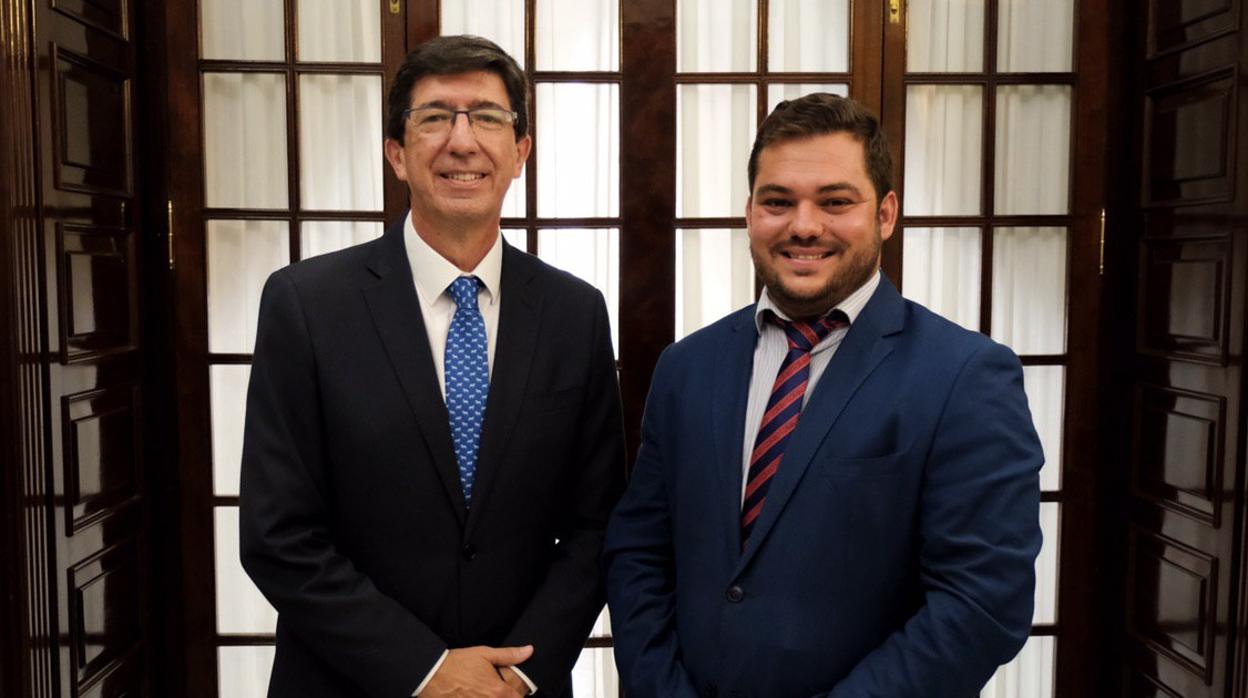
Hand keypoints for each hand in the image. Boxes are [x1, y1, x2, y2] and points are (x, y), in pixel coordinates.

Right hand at [419, 645, 533, 696]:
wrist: (432, 673)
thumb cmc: (458, 663)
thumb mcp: (485, 654)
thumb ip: (509, 655)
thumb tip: (529, 650)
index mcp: (497, 691)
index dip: (520, 696)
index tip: (517, 693)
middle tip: (501, 692)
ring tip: (484, 693)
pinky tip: (474, 696)